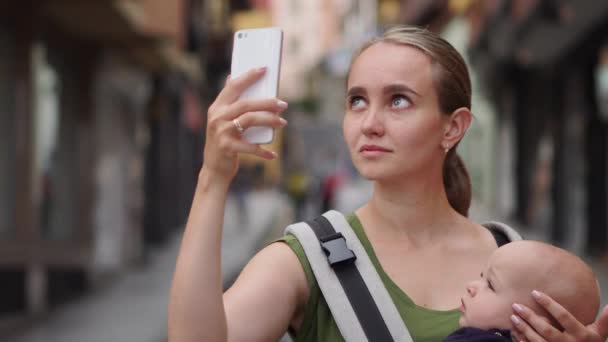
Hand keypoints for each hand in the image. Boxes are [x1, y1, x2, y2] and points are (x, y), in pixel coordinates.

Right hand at [202, 67, 287, 183]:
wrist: (214, 168)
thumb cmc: (223, 141)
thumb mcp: (221, 120)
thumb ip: (228, 102)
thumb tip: (231, 77)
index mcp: (217, 107)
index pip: (233, 86)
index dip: (248, 76)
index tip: (264, 69)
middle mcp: (217, 117)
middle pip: (246, 104)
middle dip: (267, 103)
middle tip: (283, 104)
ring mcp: (221, 132)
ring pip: (249, 120)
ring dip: (269, 120)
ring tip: (283, 123)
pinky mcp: (227, 148)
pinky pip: (250, 146)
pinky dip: (263, 151)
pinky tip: (273, 154)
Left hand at [510, 290, 607, 341]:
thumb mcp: (599, 334)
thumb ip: (604, 321)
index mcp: (581, 335)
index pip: (563, 317)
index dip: (549, 304)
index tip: (535, 292)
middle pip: (546, 330)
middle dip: (530, 317)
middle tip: (516, 305)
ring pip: (536, 341)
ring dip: (523, 329)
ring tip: (512, 316)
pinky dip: (521, 340)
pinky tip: (513, 331)